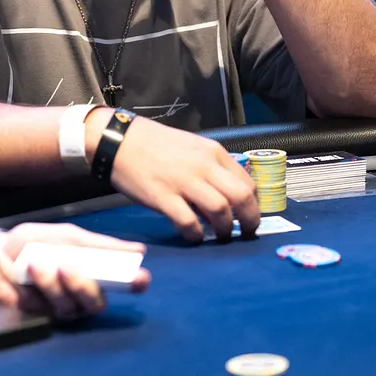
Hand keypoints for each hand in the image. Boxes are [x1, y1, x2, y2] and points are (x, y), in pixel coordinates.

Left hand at [0, 222, 150, 318]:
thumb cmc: (35, 243)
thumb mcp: (67, 237)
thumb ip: (98, 245)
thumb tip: (138, 250)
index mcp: (92, 278)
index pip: (121, 286)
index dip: (133, 283)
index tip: (140, 277)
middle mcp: (77, 299)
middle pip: (93, 304)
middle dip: (80, 286)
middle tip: (66, 267)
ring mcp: (52, 309)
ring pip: (60, 306)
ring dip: (45, 282)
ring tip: (32, 263)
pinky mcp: (25, 313)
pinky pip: (25, 301)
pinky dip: (11, 277)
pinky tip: (2, 259)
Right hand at [107, 115, 258, 241]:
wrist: (120, 139)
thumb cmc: (155, 144)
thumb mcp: (192, 149)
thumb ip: (210, 171)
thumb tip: (222, 203)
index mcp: (214, 153)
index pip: (248, 183)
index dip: (255, 205)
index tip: (250, 217)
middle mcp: (203, 166)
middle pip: (242, 197)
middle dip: (250, 221)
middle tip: (246, 233)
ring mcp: (183, 182)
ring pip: (220, 211)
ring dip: (225, 229)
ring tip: (219, 236)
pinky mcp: (163, 196)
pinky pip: (188, 222)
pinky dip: (195, 234)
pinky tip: (192, 235)